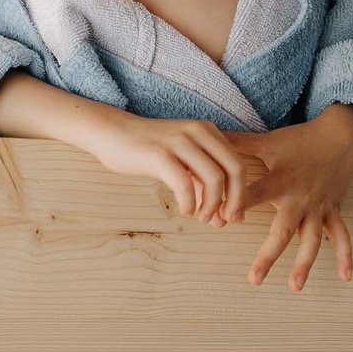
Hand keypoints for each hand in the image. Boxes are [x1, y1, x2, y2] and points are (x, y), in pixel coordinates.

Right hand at [78, 110, 245, 225]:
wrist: (112, 134)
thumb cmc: (148, 152)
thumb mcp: (182, 163)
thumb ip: (203, 185)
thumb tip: (224, 217)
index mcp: (207, 131)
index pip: (237, 164)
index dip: (240, 194)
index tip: (232, 216)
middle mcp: (197, 131)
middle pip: (234, 169)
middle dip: (235, 200)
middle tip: (226, 220)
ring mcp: (178, 141)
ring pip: (213, 178)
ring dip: (212, 205)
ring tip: (202, 218)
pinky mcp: (159, 154)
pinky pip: (185, 184)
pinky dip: (190, 203)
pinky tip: (185, 211)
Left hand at [225, 104, 352, 290]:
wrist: (340, 136)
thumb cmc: (300, 140)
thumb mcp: (269, 140)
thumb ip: (238, 143)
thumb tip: (209, 136)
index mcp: (281, 181)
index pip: (255, 195)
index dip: (238, 205)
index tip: (221, 219)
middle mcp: (300, 199)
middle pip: (283, 231)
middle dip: (268, 255)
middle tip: (255, 278)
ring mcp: (318, 208)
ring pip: (311, 241)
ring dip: (304, 264)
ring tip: (294, 287)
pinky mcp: (333, 211)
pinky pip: (341, 236)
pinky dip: (345, 256)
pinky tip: (345, 277)